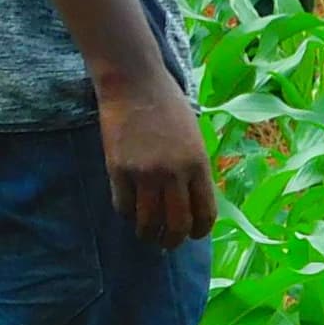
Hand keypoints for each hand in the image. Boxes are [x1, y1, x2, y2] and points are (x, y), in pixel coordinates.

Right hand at [97, 71, 217, 247]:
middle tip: (167, 243)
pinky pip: (123, 206)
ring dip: (148, 234)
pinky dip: (126, 214)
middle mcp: (175, 173)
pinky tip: (128, 210)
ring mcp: (145, 173)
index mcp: (198, 164)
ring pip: (148, 223)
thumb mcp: (193, 136)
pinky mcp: (119, 170)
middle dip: (173, 240)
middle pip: (177, 225)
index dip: (199, 231)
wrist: (134, 81)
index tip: (193, 234)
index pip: (205, 214)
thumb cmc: (167, 104)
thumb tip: (190, 201)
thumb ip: (193, 168)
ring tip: (146, 234)